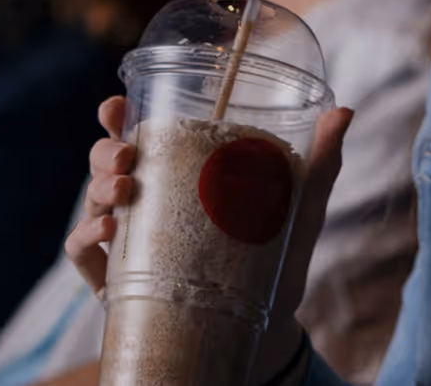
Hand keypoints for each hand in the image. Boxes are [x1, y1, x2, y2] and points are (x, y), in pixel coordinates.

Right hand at [63, 96, 353, 383]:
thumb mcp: (299, 211)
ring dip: (98, 188)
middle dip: (106, 151)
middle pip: (106, 166)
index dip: (117, 119)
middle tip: (126, 153)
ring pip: (92, 204)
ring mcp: (128, 244)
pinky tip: (110, 229)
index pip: (139, 139)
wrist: (267, 326)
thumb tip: (344, 111)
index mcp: (178, 179)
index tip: (115, 105)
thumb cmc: (276, 260)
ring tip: (123, 187)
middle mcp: (146, 206)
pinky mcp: (117, 282)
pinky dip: (87, 237)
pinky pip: (85, 255)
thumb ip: (319, 165)